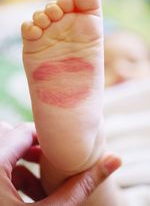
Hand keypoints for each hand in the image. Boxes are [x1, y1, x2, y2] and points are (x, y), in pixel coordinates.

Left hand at [0, 122, 120, 205]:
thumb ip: (80, 187)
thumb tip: (114, 160)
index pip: (23, 131)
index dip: (47, 139)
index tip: (62, 149)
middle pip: (11, 137)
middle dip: (33, 149)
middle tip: (51, 163)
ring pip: (3, 151)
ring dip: (22, 162)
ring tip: (42, 182)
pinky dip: (11, 174)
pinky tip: (27, 193)